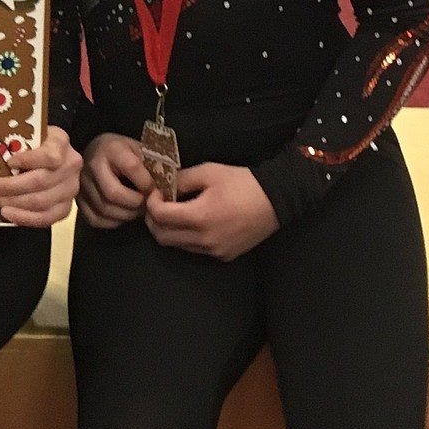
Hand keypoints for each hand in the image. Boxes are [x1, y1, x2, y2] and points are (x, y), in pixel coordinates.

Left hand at [0, 126, 81, 226]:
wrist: (52, 154)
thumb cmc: (34, 144)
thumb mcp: (27, 134)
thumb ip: (14, 141)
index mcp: (60, 143)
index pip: (50, 155)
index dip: (29, 160)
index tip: (9, 162)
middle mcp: (70, 166)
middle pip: (41, 181)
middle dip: (11, 187)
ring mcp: (70, 189)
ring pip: (42, 202)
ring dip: (13, 203)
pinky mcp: (65, 207)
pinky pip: (46, 218)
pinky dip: (24, 218)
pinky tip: (7, 213)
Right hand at [77, 131, 154, 229]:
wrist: (98, 151)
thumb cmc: (125, 152)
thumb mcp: (140, 149)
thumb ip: (154, 165)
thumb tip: (170, 186)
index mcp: (112, 149)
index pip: (131, 168)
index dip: (147, 183)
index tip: (155, 189)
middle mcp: (93, 165)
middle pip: (114, 194)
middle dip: (136, 204)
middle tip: (147, 204)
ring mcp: (82, 184)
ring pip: (105, 209)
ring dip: (127, 215)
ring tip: (137, 209)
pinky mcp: (78, 201)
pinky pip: (96, 219)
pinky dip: (113, 222)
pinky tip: (122, 214)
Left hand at [144, 162, 278, 261]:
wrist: (277, 200)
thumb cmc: (243, 183)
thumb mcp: (209, 172)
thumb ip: (181, 179)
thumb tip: (162, 186)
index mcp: (199, 217)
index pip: (159, 216)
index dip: (151, 203)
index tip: (156, 193)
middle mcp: (204, 239)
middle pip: (162, 237)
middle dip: (154, 220)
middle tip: (158, 205)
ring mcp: (214, 250)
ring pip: (177, 246)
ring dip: (169, 230)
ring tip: (175, 213)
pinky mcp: (224, 255)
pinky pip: (195, 250)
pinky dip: (187, 238)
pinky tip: (195, 223)